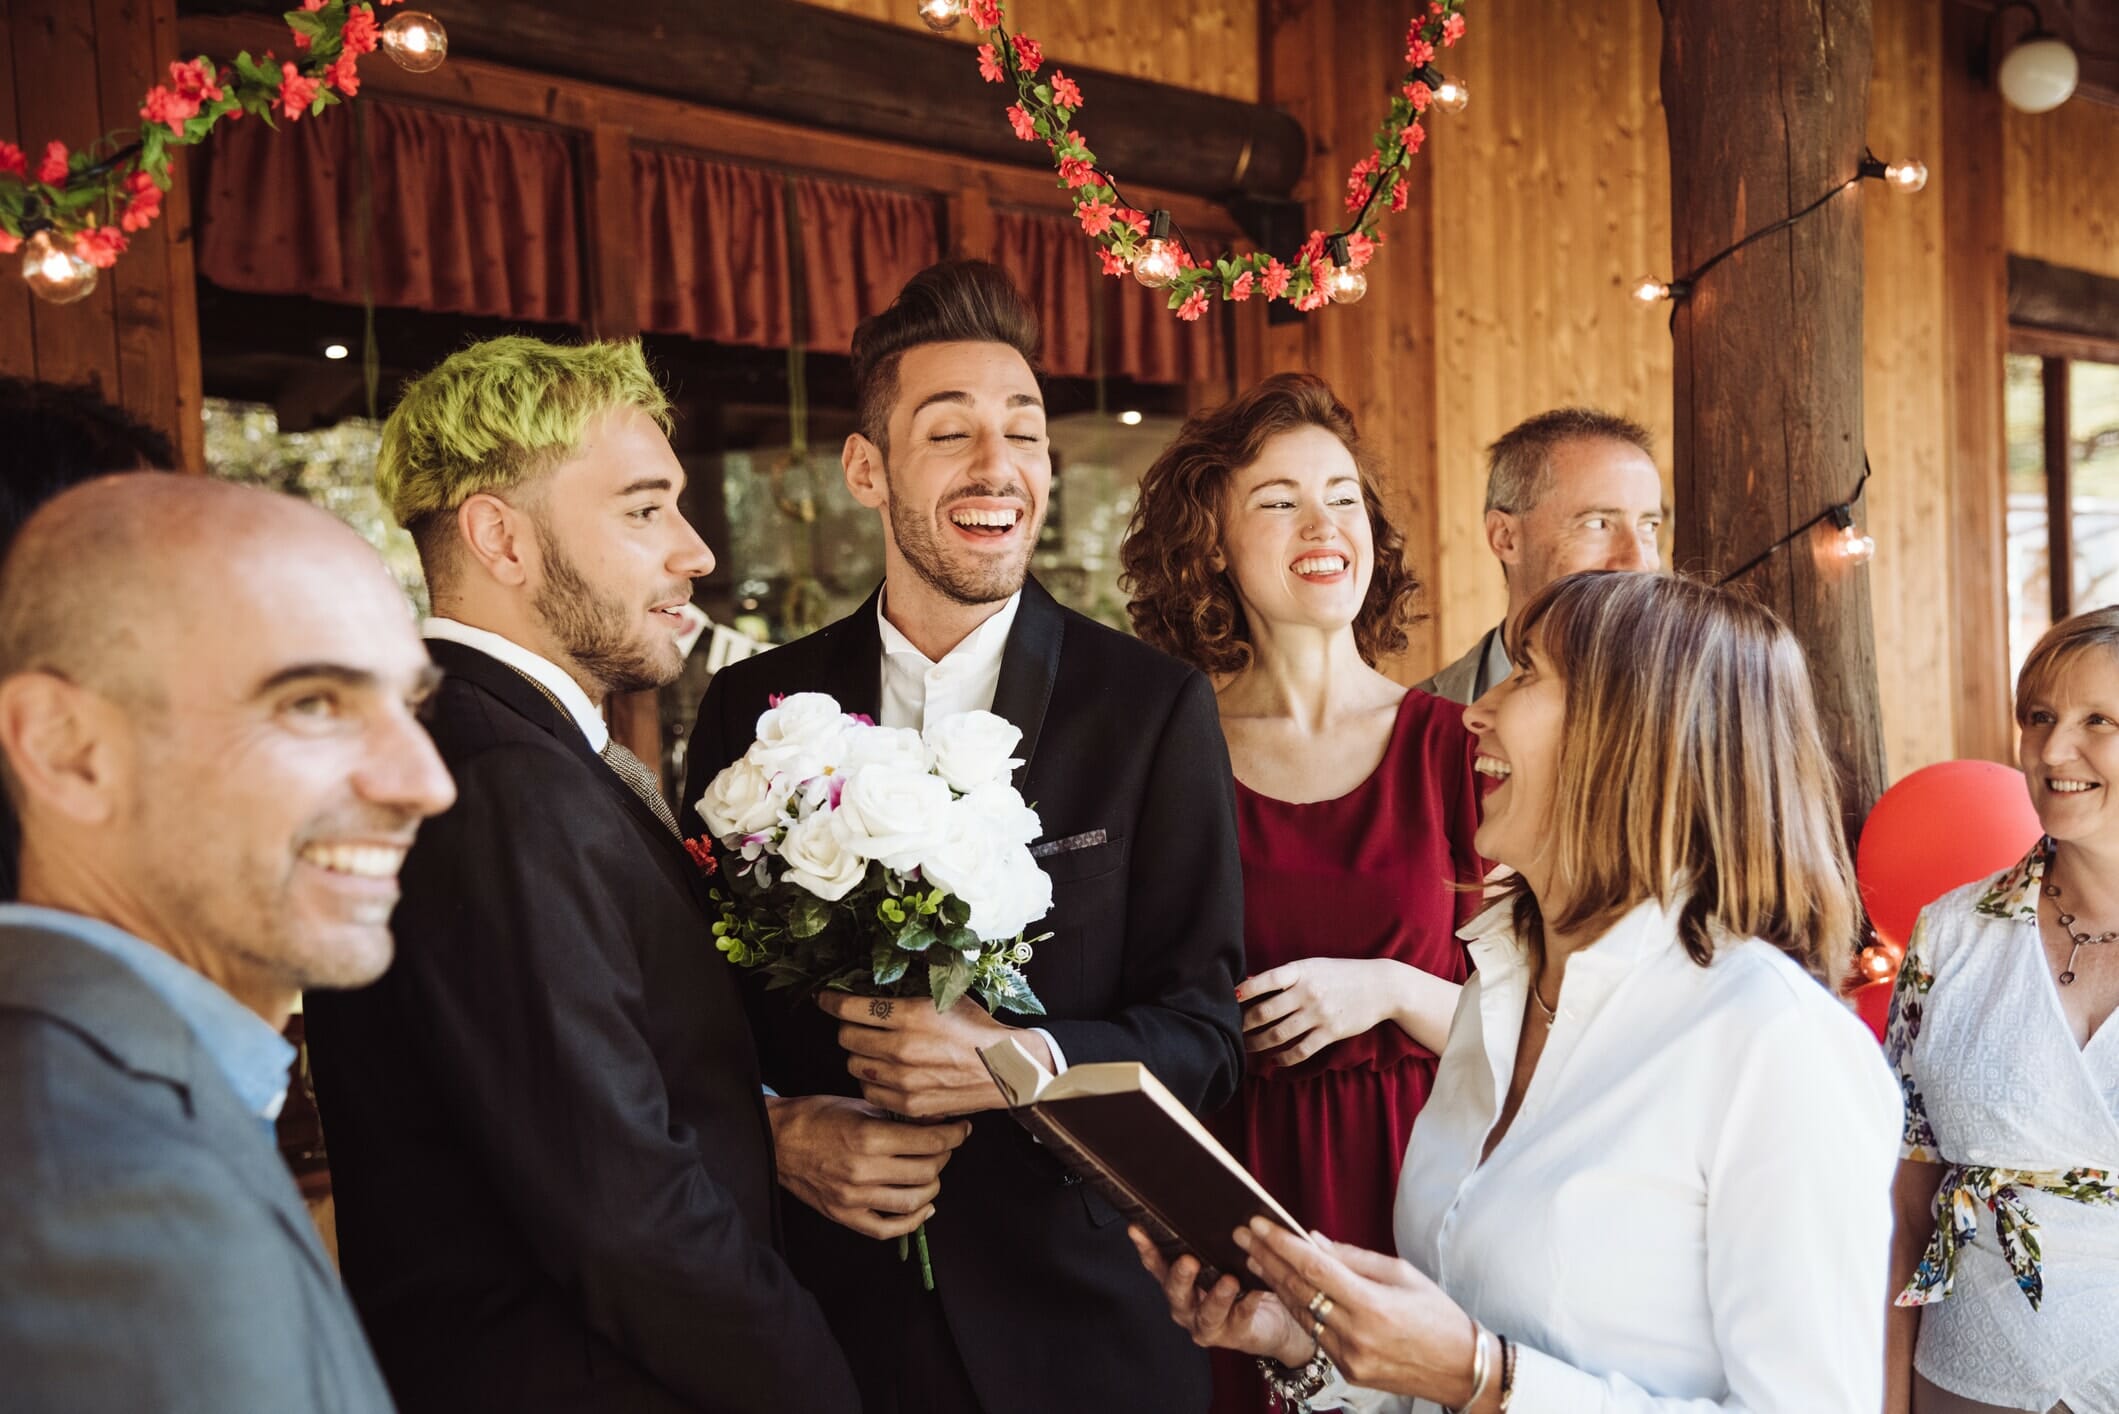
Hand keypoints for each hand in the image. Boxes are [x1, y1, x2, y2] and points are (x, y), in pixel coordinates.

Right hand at [765, 1093, 968, 1238]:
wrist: (777, 1139)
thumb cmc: (816, 1116)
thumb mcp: (859, 1105)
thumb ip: (897, 1117)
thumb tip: (936, 1122)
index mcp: (868, 1137)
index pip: (929, 1143)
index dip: (954, 1136)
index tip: (961, 1129)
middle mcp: (863, 1170)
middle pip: (926, 1171)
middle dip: (944, 1157)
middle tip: (945, 1146)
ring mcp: (854, 1197)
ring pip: (913, 1201)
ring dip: (933, 1187)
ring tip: (932, 1172)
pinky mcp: (844, 1214)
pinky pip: (887, 1229)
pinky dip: (912, 1221)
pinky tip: (923, 1207)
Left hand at [821, 992, 1051, 1117]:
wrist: (1006, 1067)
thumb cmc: (977, 1028)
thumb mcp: (947, 995)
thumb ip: (910, 988)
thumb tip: (882, 971)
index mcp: (910, 1014)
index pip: (849, 1008)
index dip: (831, 1001)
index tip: (825, 998)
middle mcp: (901, 1048)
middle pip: (846, 1038)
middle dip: (847, 1028)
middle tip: (856, 1025)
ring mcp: (903, 1079)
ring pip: (855, 1066)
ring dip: (859, 1056)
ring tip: (873, 1050)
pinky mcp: (908, 1104)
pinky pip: (870, 1092)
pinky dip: (873, 1082)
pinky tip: (886, 1074)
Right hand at [1127, 1226, 1313, 1367]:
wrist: (1277, 1316)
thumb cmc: (1244, 1277)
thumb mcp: (1226, 1253)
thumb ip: (1214, 1234)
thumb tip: (1216, 1200)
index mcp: (1178, 1280)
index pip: (1157, 1262)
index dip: (1146, 1247)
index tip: (1137, 1229)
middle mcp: (1186, 1304)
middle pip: (1175, 1290)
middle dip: (1180, 1275)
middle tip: (1188, 1260)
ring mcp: (1207, 1322)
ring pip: (1206, 1312)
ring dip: (1216, 1296)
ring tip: (1229, 1280)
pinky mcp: (1234, 1334)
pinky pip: (1240, 1319)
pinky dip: (1247, 1305)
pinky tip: (1255, 1292)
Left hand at [1237, 958, 1402, 1065]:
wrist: (1380, 986)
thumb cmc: (1342, 973)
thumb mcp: (1315, 966)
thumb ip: (1287, 976)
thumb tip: (1252, 984)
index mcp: (1302, 971)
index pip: (1267, 980)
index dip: (1245, 990)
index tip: (1229, 998)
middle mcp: (1308, 992)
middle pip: (1266, 1012)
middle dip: (1245, 1023)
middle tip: (1230, 1029)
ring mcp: (1319, 1014)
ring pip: (1279, 1034)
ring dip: (1258, 1043)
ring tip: (1246, 1046)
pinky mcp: (1330, 1033)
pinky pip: (1301, 1050)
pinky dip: (1284, 1058)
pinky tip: (1274, 1060)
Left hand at [1237, 1218, 1477, 1404]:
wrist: (1462, 1369)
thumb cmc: (1438, 1315)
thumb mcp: (1401, 1274)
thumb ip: (1352, 1258)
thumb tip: (1312, 1240)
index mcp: (1371, 1305)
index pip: (1314, 1267)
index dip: (1282, 1243)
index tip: (1258, 1223)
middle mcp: (1355, 1333)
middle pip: (1299, 1290)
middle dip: (1268, 1258)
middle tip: (1243, 1235)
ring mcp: (1348, 1357)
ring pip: (1302, 1313)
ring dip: (1276, 1283)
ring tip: (1255, 1257)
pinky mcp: (1347, 1370)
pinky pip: (1315, 1333)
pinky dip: (1298, 1308)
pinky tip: (1282, 1288)